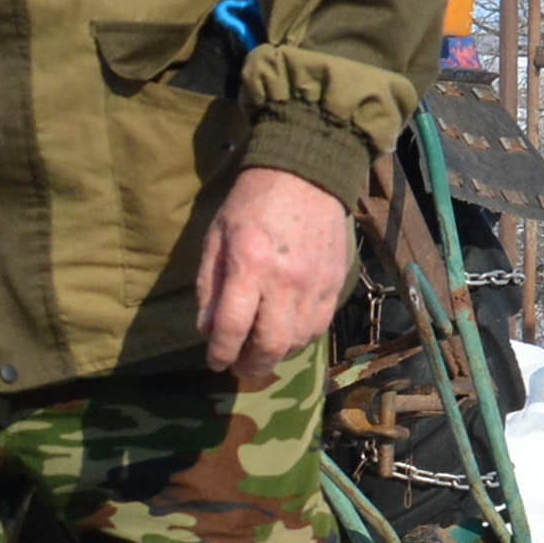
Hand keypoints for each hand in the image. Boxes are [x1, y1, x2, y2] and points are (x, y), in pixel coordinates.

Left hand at [195, 166, 353, 382]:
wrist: (305, 174)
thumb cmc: (251, 204)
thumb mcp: (217, 237)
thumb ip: (211, 286)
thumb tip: (208, 331)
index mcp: (249, 265)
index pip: (233, 327)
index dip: (220, 353)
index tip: (215, 361)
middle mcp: (286, 280)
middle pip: (271, 344)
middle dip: (252, 365)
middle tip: (240, 368)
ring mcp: (316, 284)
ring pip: (298, 341)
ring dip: (277, 354)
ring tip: (261, 351)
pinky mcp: (336, 284)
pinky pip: (320, 327)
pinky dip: (301, 338)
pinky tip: (287, 333)